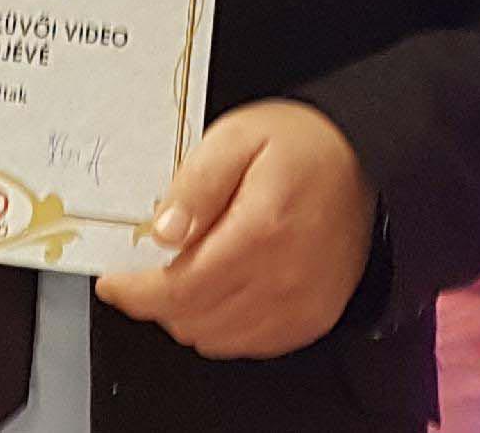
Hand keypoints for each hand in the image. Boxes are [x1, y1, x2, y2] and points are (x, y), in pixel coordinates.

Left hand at [96, 99, 376, 358]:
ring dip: (187, 316)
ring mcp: (302, 307)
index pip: (180, 288)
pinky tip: (216, 291)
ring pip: (218, 339)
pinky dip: (222, 327)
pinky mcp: (313, 318)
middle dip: (156, 301)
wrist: (367, 159)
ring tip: (178, 275)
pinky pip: (252, 344)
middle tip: (144, 269)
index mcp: (260, 232)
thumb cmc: (303, 143)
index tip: (112, 282)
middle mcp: (283, 280)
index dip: (136, 293)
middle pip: (194, 320)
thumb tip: (161, 232)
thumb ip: (195, 184)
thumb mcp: (237, 136)